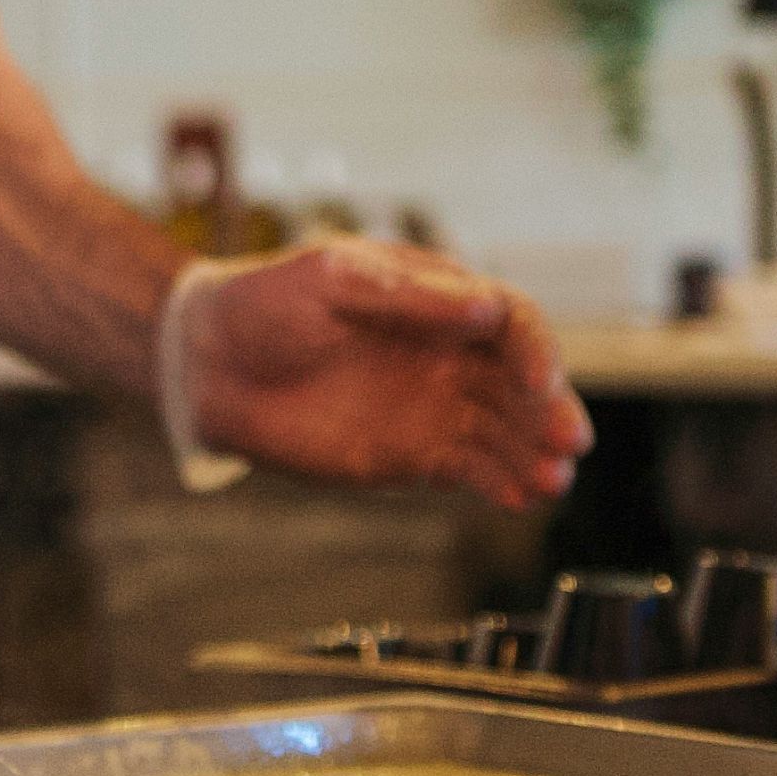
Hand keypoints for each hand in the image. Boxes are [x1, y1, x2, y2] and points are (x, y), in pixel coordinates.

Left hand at [175, 239, 593, 509]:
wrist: (207, 362)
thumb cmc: (265, 303)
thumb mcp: (330, 278)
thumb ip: (406, 295)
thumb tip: (485, 306)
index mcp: (438, 298)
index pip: (510, 321)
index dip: (534, 349)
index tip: (540, 380)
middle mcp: (448, 354)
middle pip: (519, 383)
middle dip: (549, 412)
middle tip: (568, 442)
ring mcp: (433, 407)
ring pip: (502, 432)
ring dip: (532, 455)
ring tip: (551, 480)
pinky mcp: (409, 455)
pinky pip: (466, 469)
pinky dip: (494, 483)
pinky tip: (516, 497)